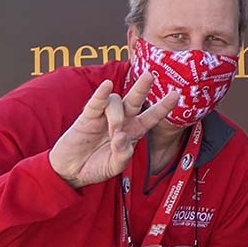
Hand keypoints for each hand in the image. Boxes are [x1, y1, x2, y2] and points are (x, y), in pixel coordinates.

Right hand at [48, 73, 178, 188]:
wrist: (71, 171)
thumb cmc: (96, 167)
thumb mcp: (114, 167)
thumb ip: (122, 155)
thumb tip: (121, 137)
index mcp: (133, 132)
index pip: (151, 117)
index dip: (163, 107)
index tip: (176, 94)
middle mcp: (122, 121)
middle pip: (135, 100)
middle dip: (142, 88)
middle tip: (150, 75)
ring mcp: (104, 117)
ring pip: (115, 103)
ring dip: (116, 116)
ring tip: (114, 132)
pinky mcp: (87, 117)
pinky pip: (96, 102)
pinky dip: (101, 94)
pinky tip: (107, 86)